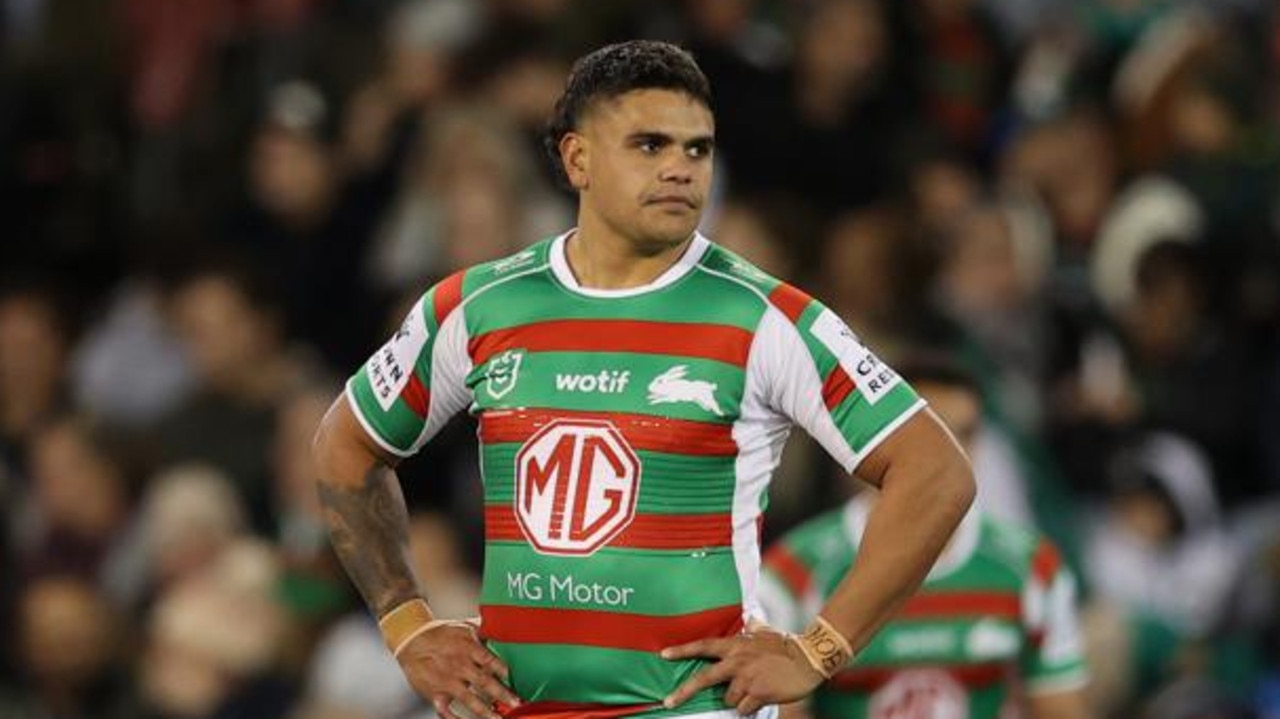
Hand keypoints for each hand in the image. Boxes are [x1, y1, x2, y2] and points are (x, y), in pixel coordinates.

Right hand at [395, 620, 520, 718]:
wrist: (411, 639)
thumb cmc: (441, 633)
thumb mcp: (464, 626)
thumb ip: (485, 630)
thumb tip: (505, 625)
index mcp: (467, 647)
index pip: (490, 660)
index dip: (505, 671)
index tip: (517, 679)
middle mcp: (458, 665)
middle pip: (484, 681)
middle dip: (502, 693)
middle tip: (517, 702)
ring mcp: (446, 681)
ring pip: (468, 699)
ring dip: (485, 711)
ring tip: (499, 718)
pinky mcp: (435, 693)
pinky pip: (446, 711)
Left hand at [661, 625, 823, 714]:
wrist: (809, 658)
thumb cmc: (786, 644)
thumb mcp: (765, 631)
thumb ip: (753, 626)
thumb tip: (750, 618)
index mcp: (736, 645)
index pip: (703, 645)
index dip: (682, 650)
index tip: (664, 654)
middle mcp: (737, 661)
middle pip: (704, 678)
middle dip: (683, 692)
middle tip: (668, 702)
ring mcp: (747, 679)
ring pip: (728, 699)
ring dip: (737, 698)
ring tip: (754, 688)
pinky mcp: (759, 694)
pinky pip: (744, 708)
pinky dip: (749, 706)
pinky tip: (761, 696)